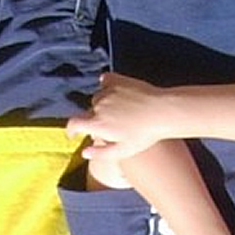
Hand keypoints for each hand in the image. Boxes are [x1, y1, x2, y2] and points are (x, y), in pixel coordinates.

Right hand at [66, 73, 181, 166]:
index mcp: (97, 123)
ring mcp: (108, 91)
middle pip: (89, 111)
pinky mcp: (118, 80)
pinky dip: (107, 86)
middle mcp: (99, 105)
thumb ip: (101, 153)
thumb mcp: (123, 151)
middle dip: (95, 118)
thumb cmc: (145, 134)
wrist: (163, 111)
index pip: (73, 123)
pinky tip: (116, 92)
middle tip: (111, 125)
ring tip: (119, 111)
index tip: (75, 133)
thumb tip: (85, 152)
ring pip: (98, 97)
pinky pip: (105, 81)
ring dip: (103, 103)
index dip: (72, 129)